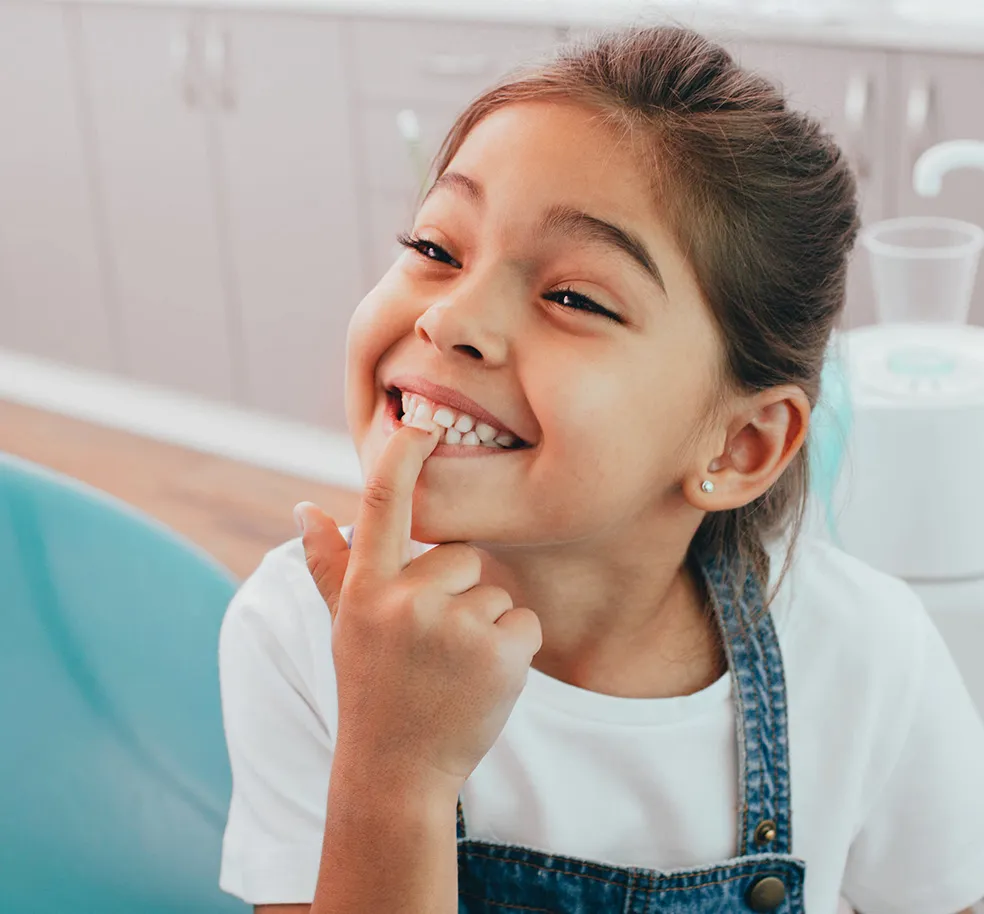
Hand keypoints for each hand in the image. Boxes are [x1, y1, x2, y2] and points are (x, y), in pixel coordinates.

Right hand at [294, 424, 541, 790]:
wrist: (398, 772)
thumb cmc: (372, 688)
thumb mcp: (344, 626)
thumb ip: (328, 565)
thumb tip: (305, 507)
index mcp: (366, 589)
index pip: (381, 504)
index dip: (402, 456)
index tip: (420, 420)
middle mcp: (406, 601)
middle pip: (461, 555)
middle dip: (457, 592)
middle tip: (432, 646)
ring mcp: (454, 627)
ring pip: (494, 592)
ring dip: (483, 625)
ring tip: (452, 670)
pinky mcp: (500, 653)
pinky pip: (524, 621)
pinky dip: (513, 649)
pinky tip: (481, 681)